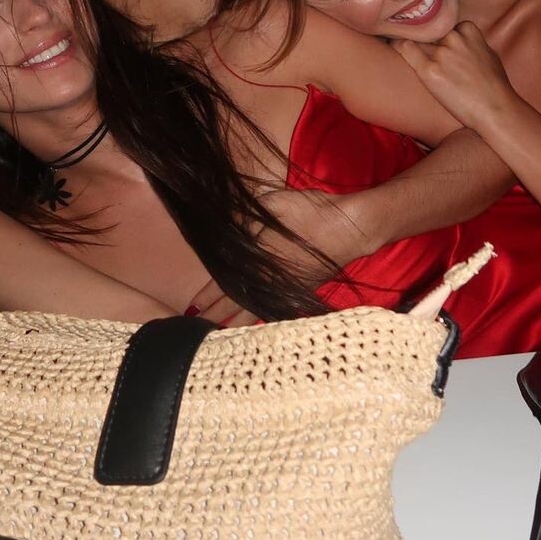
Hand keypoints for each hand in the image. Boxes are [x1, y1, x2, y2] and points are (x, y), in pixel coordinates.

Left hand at [181, 187, 372, 324]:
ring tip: (220, 333)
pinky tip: (255, 323)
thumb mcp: (271, 206)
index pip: (225, 285)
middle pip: (237, 304)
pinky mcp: (302, 290)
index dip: (208, 296)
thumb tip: (219, 227)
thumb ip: (242, 219)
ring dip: (237, 322)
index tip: (192, 308)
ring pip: (255, 311)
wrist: (348, 228)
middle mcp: (269, 282)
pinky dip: (259, 318)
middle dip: (217, 316)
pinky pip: (272, 309)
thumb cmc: (309, 213)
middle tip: (198, 327)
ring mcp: (285, 290)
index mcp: (257, 263)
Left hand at [394, 21, 517, 129]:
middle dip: (421, 38)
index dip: (437, 34)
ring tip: (393, 40)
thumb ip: (472, 43)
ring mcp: (441, 54)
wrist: (495, 110)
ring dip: (407, 40)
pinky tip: (389, 45)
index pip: (443, 23)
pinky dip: (396, 46)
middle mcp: (453, 38)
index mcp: (468, 31)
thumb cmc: (495, 86)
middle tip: (408, 40)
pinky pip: (405, 50)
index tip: (430, 40)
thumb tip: (461, 41)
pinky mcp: (429, 71)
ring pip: (415, 39)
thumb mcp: (489, 54)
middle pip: (428, 30)